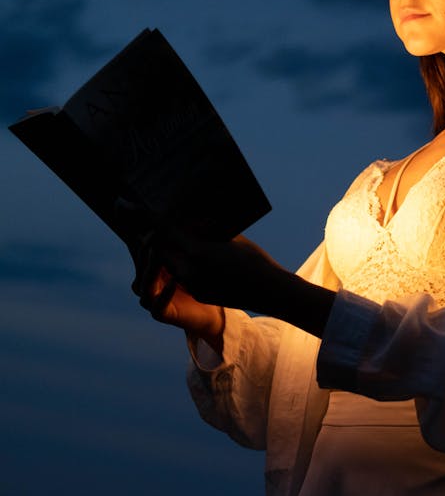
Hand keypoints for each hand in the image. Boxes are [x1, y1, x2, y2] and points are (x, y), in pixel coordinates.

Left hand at [133, 228, 334, 339]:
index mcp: (197, 251)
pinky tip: (177, 249)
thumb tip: (183, 215)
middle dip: (141, 230)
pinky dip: (173, 259)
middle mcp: (188, 270)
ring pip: (164, 261)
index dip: (139, 214)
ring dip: (157, 246)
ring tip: (154, 230)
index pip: (160, 228)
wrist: (270, 291)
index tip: (122, 202)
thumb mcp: (227, 237)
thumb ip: (202, 229)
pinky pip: (178, 273)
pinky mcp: (196, 293)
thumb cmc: (253, 258)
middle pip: (153, 246)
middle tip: (130, 212)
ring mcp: (191, 284)